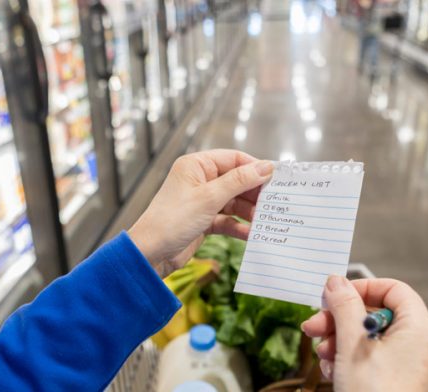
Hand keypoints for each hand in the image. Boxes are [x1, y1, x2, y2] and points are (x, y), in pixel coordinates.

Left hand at [128, 149, 273, 275]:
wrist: (151, 253)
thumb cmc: (172, 220)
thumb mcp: (209, 198)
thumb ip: (239, 181)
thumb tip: (265, 167)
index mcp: (196, 166)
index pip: (233, 159)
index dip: (255, 168)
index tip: (276, 179)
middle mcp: (199, 180)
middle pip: (236, 181)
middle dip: (254, 193)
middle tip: (275, 203)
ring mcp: (201, 201)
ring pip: (233, 202)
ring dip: (249, 211)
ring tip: (265, 220)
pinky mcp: (203, 221)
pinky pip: (227, 220)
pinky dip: (239, 226)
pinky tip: (252, 234)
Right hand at [302, 276, 427, 391]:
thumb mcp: (352, 344)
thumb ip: (344, 307)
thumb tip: (336, 282)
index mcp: (417, 328)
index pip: (393, 289)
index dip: (362, 288)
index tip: (336, 295)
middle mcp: (414, 343)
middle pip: (372, 313)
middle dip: (339, 319)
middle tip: (315, 325)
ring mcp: (402, 362)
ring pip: (364, 336)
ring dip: (336, 340)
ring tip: (323, 354)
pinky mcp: (389, 378)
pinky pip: (365, 356)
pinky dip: (344, 359)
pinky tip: (332, 370)